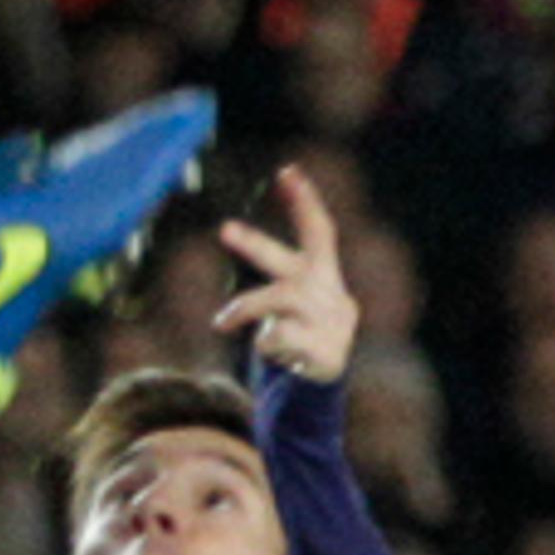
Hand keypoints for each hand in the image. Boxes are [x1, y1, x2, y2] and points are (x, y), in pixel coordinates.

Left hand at [212, 165, 359, 383]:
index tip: (288, 170)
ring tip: (221, 323)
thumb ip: (276, 273)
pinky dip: (266, 344)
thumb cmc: (298, 334)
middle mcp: (331, 293)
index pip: (320, 230)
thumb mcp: (287, 300)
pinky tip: (275, 354)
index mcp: (323, 275)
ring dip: (244, 308)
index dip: (304, 201)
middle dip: (258, 244)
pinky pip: (279, 336)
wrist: (317, 384)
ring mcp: (332, 322)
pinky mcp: (327, 350)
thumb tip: (230, 229)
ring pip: (278, 298)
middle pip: (292, 263)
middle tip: (224, 228)